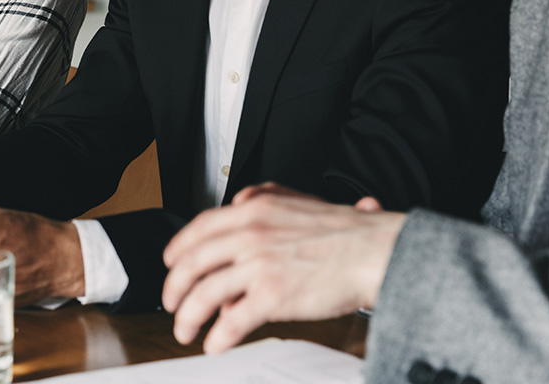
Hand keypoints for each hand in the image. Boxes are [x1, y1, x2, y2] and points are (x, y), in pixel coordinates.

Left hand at [162, 184, 405, 353]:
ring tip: (185, 329)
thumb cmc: (348, 234)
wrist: (377, 252)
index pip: (200, 227)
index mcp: (255, 209)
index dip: (178, 248)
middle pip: (192, 262)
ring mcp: (259, 265)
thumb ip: (264, 207)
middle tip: (171, 302)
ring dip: (188, 316)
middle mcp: (251, 233)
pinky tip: (215, 345)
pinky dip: (217, 337)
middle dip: (174, 287)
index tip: (171, 262)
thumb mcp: (298, 204)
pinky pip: (231, 321)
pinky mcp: (272, 296)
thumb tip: (240, 213)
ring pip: (203, 293)